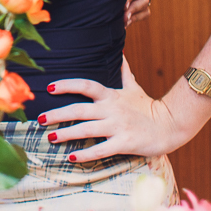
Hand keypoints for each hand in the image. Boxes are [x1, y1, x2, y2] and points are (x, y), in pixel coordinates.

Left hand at [37, 58, 183, 160]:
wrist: (171, 125)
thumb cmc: (148, 107)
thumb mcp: (134, 87)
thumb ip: (124, 72)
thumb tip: (121, 53)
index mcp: (111, 96)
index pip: (85, 85)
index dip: (67, 85)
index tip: (50, 87)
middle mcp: (111, 109)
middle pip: (79, 109)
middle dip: (57, 114)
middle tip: (40, 120)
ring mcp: (118, 126)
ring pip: (86, 130)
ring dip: (66, 134)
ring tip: (50, 138)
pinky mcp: (124, 143)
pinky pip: (101, 149)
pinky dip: (85, 154)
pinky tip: (71, 157)